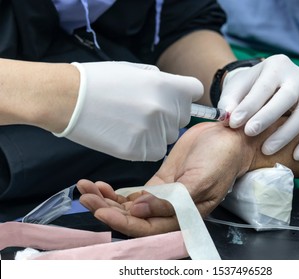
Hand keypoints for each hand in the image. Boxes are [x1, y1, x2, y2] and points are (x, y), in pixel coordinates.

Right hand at [54, 61, 202, 160]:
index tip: (176, 98)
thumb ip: (161, 82)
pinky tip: (127, 135)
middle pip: (183, 117)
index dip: (185, 94)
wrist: (68, 98)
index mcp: (166, 85)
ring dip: (156, 133)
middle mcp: (164, 108)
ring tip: (131, 123)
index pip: (195, 90)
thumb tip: (176, 93)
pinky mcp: (139, 150)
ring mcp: (152, 131)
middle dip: (169, 115)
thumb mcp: (135, 71)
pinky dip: (145, 146)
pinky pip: (154, 152)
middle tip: (144, 111)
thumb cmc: (99, 81)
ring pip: (168, 137)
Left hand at [77, 122, 255, 236]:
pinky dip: (115, 192)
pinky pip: (133, 193)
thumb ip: (172, 200)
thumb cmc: (221, 160)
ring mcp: (162, 197)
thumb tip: (139, 210)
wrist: (228, 137)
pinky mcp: (159, 182)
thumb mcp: (199, 181)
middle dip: (107, 210)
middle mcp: (170, 211)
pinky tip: (100, 186)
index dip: (122, 222)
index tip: (100, 210)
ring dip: (106, 200)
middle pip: (133, 219)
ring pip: (129, 207)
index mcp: (182, 216)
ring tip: (85, 189)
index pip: (146, 227)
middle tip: (84, 197)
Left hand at [218, 54, 298, 160]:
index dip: (249, 105)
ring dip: (286, 134)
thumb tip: (228, 117)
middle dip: (267, 117)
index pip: (264, 86)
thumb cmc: (248, 89)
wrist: (267, 85)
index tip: (234, 123)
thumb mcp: (235, 89)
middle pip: (288, 96)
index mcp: (276, 66)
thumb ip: (229, 102)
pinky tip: (296, 156)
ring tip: (266, 150)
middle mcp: (297, 76)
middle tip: (249, 133)